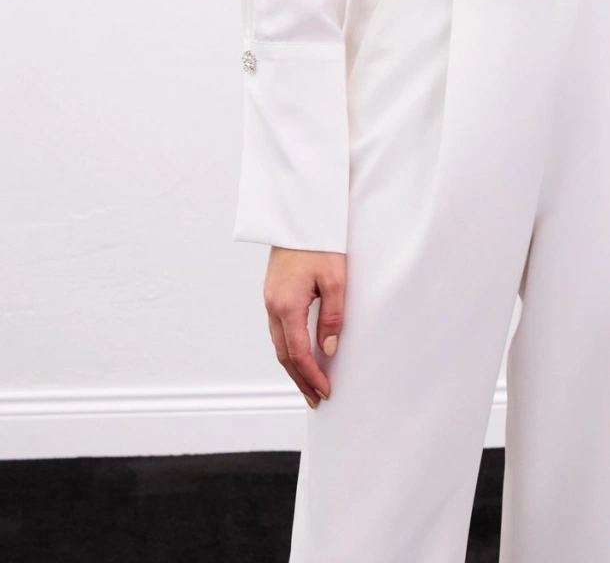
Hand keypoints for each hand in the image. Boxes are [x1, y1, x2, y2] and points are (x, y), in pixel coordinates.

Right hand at [264, 247, 346, 407]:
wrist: (299, 215)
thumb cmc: (319, 243)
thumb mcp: (335, 279)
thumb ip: (332, 316)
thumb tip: (328, 349)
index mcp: (286, 305)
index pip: (297, 353)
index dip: (311, 376)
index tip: (324, 392)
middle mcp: (273, 306)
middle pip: (283, 355)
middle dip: (300, 379)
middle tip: (315, 399)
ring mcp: (270, 299)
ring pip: (278, 343)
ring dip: (293, 366)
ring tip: (309, 383)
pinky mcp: (273, 293)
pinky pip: (278, 330)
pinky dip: (288, 348)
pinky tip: (299, 354)